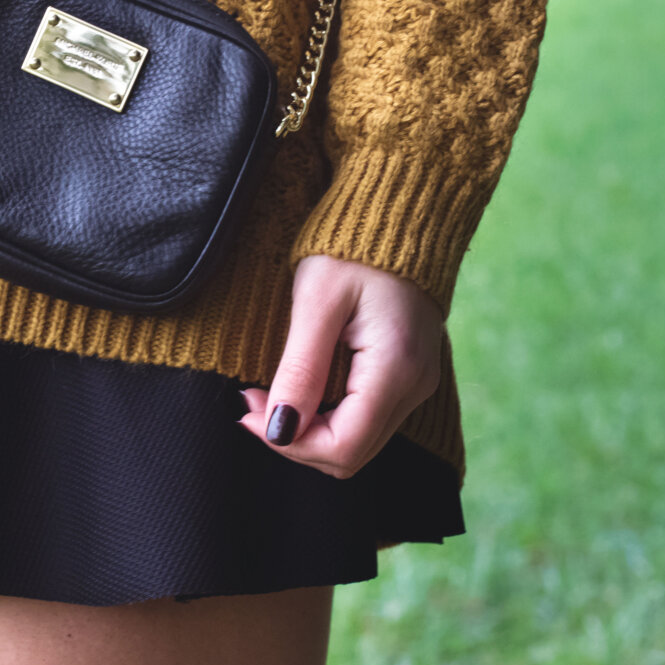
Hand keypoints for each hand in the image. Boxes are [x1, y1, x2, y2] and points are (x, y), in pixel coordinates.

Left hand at [237, 254, 442, 478]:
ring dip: (308, 428)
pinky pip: (365, 416)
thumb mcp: (316, 302)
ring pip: (358, 440)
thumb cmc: (353, 247)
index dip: (290, 443)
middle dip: (294, 438)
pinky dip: (327, 412)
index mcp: (396, 369)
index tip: (248, 409)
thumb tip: (279, 430)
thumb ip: (300, 370)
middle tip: (250, 399)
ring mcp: (416, 382)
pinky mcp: (408, 373)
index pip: (345, 447)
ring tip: (268, 390)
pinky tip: (301, 382)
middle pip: (352, 453)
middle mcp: (415, 386)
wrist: (398, 211)